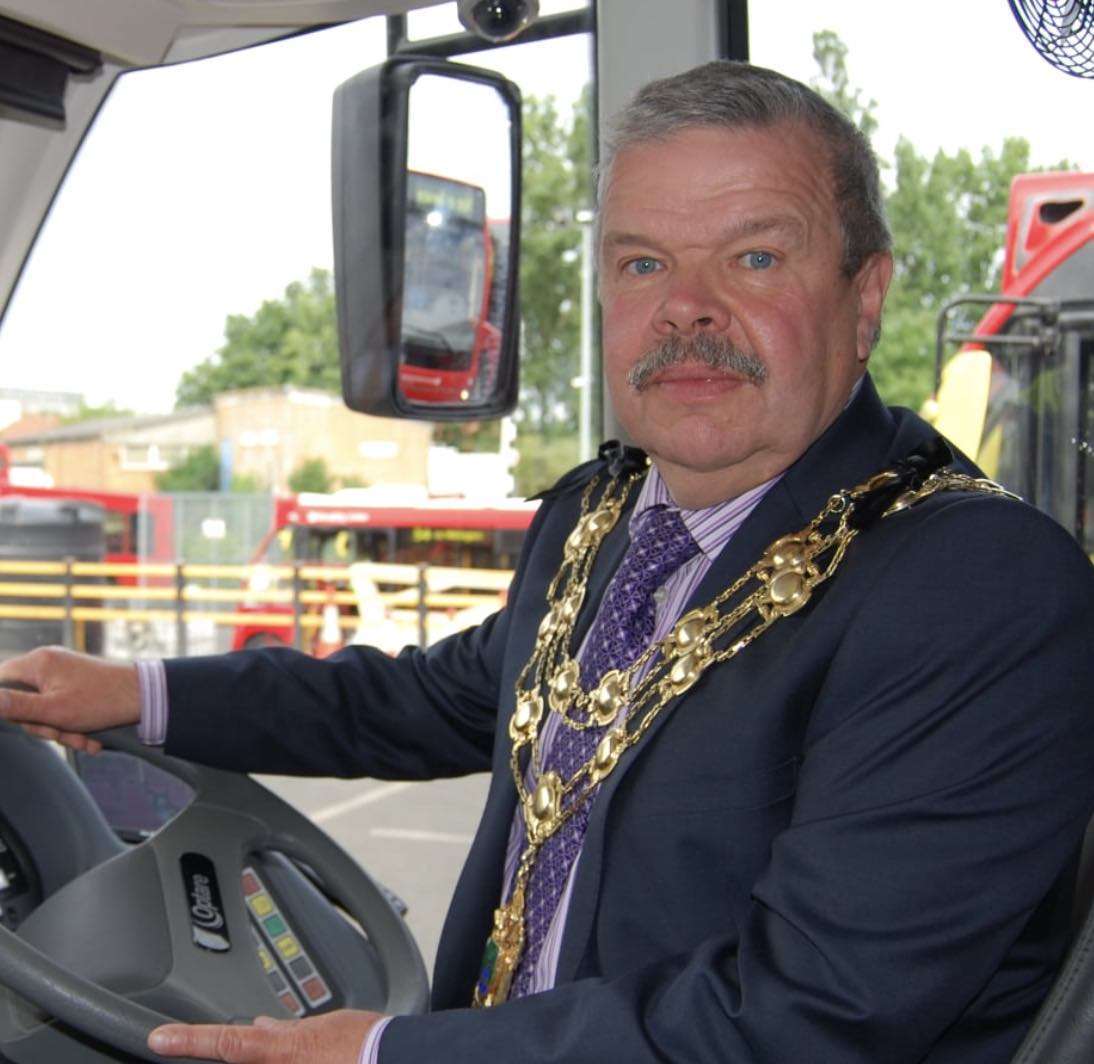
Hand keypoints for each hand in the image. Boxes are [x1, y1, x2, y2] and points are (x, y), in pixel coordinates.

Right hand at [0, 645, 139, 753]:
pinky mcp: (77, 684)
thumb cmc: (102, 701)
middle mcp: (48, 663)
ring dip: (62, 730)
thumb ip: (15, 706)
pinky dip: (73, 725)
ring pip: (45, 710)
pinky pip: (62, 708)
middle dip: (43, 725)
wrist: (146, 698)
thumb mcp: (53, 710)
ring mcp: (63, 674)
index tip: (25, 721)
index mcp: (37, 663)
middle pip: (23, 701)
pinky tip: (90, 739)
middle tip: (61, 734)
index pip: (1, 682)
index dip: (7, 708)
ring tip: (84, 739)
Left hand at [148, 1010, 386, 1061]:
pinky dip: (294, 1058)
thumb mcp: (321, 1027)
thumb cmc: (365, 1043)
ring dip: (267, 1056)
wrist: (393, 1061)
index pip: (223, 1043)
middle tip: (276, 1039)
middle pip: (238, 1058)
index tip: (158, 1039)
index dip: (187, 1040)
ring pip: (258, 1062)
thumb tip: (261, 1028)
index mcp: (277, 1052)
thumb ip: (284, 1032)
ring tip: (313, 1046)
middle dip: (235, 1047)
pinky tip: (309, 1054)